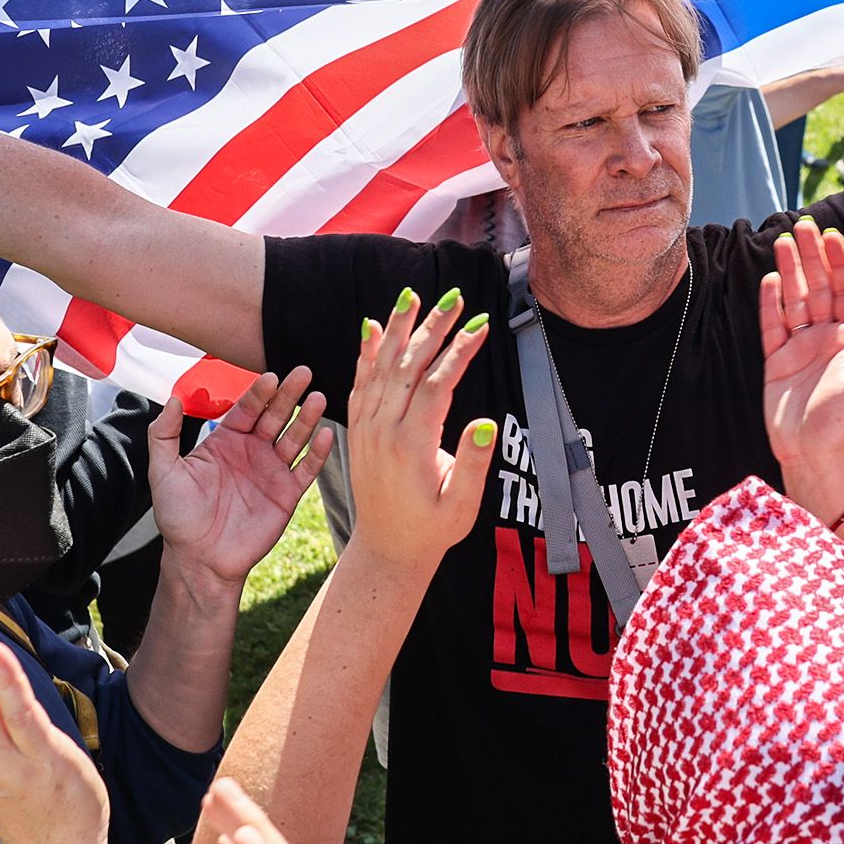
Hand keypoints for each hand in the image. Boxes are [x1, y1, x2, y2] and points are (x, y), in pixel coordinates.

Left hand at [148, 368, 331, 589]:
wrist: (199, 559)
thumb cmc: (178, 517)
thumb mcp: (163, 472)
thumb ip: (164, 435)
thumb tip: (173, 399)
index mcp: (226, 441)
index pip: (247, 408)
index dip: (260, 392)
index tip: (271, 376)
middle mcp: (252, 451)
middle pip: (275, 416)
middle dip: (289, 394)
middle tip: (303, 372)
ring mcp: (272, 471)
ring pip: (294, 438)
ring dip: (307, 418)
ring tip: (319, 398)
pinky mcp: (287, 494)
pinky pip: (306, 469)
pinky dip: (318, 453)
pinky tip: (326, 435)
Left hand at [345, 286, 498, 573]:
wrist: (387, 548)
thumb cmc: (433, 529)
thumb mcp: (461, 505)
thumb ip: (473, 463)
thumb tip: (486, 421)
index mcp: (411, 446)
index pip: (436, 385)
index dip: (459, 352)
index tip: (481, 324)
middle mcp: (382, 430)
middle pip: (407, 366)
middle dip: (432, 327)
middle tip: (455, 296)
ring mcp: (366, 428)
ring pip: (381, 367)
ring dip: (398, 329)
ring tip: (412, 295)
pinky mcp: (358, 429)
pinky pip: (360, 382)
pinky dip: (367, 352)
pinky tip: (372, 326)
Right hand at [759, 219, 843, 515]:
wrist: (814, 457)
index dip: (840, 262)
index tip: (832, 235)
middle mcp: (827, 338)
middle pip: (819, 288)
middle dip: (812, 258)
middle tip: (803, 227)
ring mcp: (801, 348)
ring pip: (795, 300)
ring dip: (790, 272)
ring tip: (782, 243)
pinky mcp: (777, 361)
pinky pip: (771, 325)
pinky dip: (769, 303)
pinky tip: (768, 280)